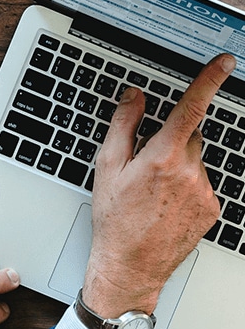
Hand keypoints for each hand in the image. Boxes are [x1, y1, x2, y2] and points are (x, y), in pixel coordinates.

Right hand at [83, 53, 236, 317]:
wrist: (130, 265)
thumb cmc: (114, 220)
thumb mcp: (107, 169)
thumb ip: (123, 126)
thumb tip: (134, 97)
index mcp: (161, 158)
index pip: (190, 108)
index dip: (208, 80)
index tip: (222, 63)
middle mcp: (188, 172)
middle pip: (189, 137)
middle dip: (171, 143)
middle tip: (146, 168)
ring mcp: (203, 192)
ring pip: (197, 162)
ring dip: (180, 167)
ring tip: (154, 194)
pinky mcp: (211, 208)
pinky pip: (203, 184)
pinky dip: (188, 188)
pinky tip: (166, 205)